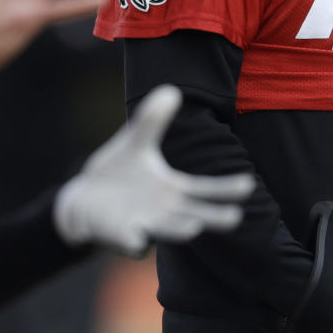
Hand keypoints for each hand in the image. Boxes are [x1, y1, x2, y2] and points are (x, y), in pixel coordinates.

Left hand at [53, 85, 254, 255]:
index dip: (226, 188)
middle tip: (235, 216)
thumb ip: (152, 120)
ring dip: (180, 230)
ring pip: (168, 231)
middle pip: (195, 214)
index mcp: (172, 189)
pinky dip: (136, 242)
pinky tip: (139, 240)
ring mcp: (146, 225)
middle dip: (214, 217)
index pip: (204, 189)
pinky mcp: (123, 235)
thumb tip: (172, 90)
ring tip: (194, 227)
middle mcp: (165, 211)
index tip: (248, 183)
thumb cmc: (117, 173)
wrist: (84, 199)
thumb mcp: (135, 143)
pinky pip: (132, 242)